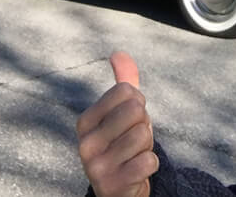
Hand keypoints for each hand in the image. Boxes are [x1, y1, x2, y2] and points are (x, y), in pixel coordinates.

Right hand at [77, 51, 159, 196]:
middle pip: (136, 110)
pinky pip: (149, 161)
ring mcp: (95, 167)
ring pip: (143, 135)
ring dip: (147, 146)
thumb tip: (118, 52)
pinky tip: (137, 171)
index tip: (129, 121)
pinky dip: (150, 164)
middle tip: (134, 139)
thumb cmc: (123, 144)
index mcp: (85, 121)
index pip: (126, 91)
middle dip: (144, 124)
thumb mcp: (122, 113)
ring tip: (134, 155)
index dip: (138, 103)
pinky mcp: (111, 186)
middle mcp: (85, 143)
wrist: (120, 188)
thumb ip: (123, 82)